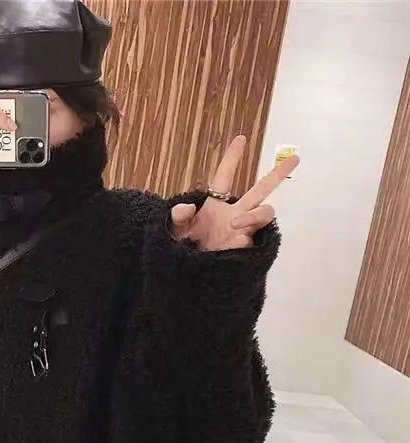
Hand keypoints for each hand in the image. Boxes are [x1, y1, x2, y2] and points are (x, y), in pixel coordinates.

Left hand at [170, 135, 299, 250]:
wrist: (188, 277)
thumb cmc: (182, 251)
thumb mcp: (174, 231)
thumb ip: (178, 217)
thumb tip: (187, 208)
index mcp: (215, 206)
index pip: (224, 177)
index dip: (232, 159)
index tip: (240, 139)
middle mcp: (234, 214)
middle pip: (261, 190)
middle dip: (277, 174)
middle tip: (294, 158)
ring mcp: (243, 231)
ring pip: (265, 212)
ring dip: (254, 214)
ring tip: (234, 223)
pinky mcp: (247, 247)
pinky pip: (256, 237)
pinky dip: (246, 235)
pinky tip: (236, 237)